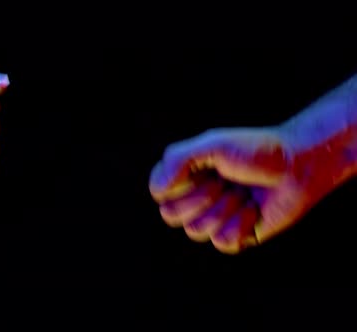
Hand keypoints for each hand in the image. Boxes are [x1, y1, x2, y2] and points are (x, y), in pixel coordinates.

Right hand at [148, 126, 340, 253]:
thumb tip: (158, 191)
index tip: (204, 170)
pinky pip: (221, 242)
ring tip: (244, 193)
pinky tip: (253, 210)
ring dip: (224, 209)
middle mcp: (195, 197)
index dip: (178, 187)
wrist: (299, 166)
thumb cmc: (256, 151)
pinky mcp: (235, 235)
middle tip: (227, 181)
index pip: (158, 193)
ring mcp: (214, 217)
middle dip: (202, 198)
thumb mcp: (213, 145)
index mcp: (185, 175)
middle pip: (170, 216)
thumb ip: (178, 160)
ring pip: (196, 231)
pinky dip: (240, 224)